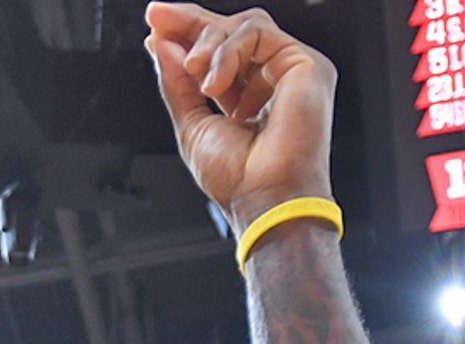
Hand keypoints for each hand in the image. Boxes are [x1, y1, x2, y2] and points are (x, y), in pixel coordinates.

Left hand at [144, 3, 336, 233]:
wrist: (263, 199)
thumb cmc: (237, 180)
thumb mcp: (192, 124)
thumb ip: (177, 83)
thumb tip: (161, 42)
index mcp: (249, 98)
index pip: (220, 51)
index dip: (188, 31)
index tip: (155, 23)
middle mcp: (274, 81)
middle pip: (233, 29)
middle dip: (191, 23)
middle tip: (158, 24)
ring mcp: (293, 71)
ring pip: (245, 26)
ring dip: (208, 43)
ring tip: (193, 72)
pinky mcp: (308, 65)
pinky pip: (259, 33)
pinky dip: (228, 52)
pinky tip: (215, 84)